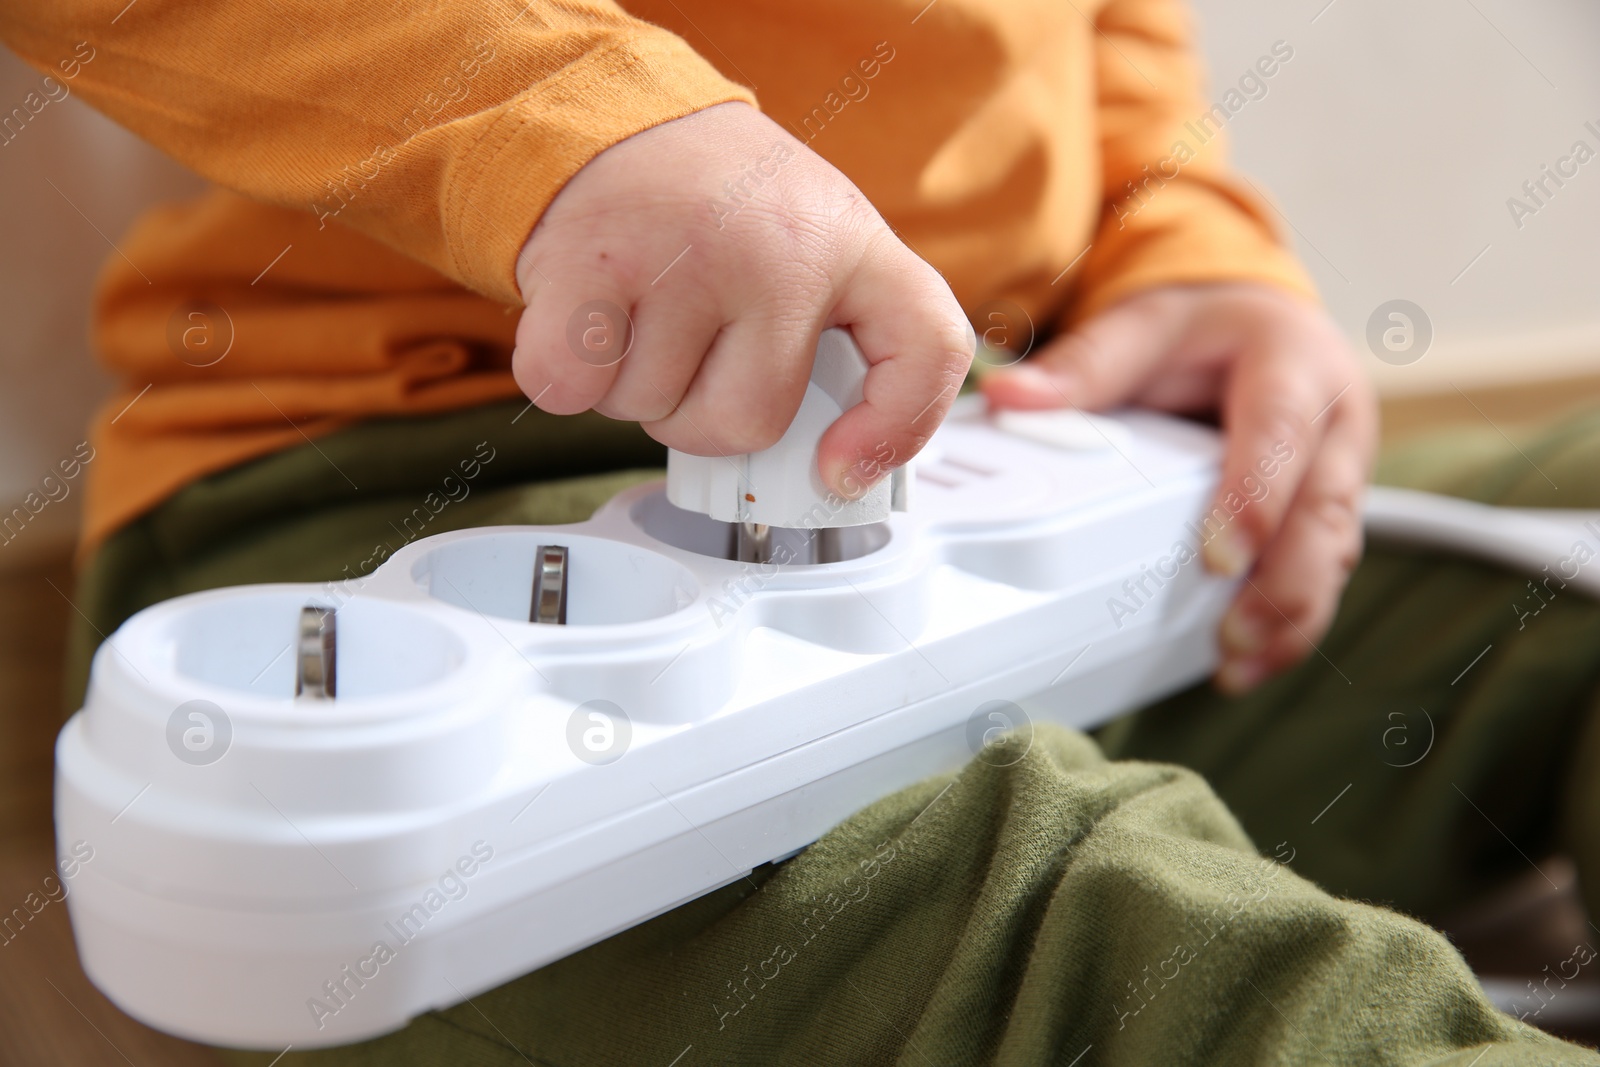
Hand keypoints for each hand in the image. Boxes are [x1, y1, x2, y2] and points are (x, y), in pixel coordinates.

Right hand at [511, 102, 971, 496]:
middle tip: (691, 336)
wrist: (611, 113)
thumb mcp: (814, 246)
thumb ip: (842, 344)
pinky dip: (563, 378)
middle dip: (699, 409)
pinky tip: (587, 318)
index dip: (894, 430)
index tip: (840, 471)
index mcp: (851, 243)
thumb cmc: (717, 203)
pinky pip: (571, 390)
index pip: (929, 347)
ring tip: (641, 307)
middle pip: (745, 422)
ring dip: (630, 385)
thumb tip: (838, 472)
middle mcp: (779, 245)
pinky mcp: (591, 262)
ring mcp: (685, 253)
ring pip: (649, 412)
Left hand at [982, 284, 1376, 693]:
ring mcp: (1340, 474)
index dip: (1254, 497)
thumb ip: (1084, 365)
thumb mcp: (1146, 327)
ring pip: (1333, 553)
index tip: (1217, 557)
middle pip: (1323, 512)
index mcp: (1295, 364)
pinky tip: (1248, 662)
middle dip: (1285, 583)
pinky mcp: (1329, 515)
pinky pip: (1322, 572)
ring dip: (1292, 617)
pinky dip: (1291, 622)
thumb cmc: (1205, 331)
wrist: (1258, 326)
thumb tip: (1010, 395)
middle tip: (1233, 635)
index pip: (1280, 433)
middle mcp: (1333, 424)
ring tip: (1236, 667)